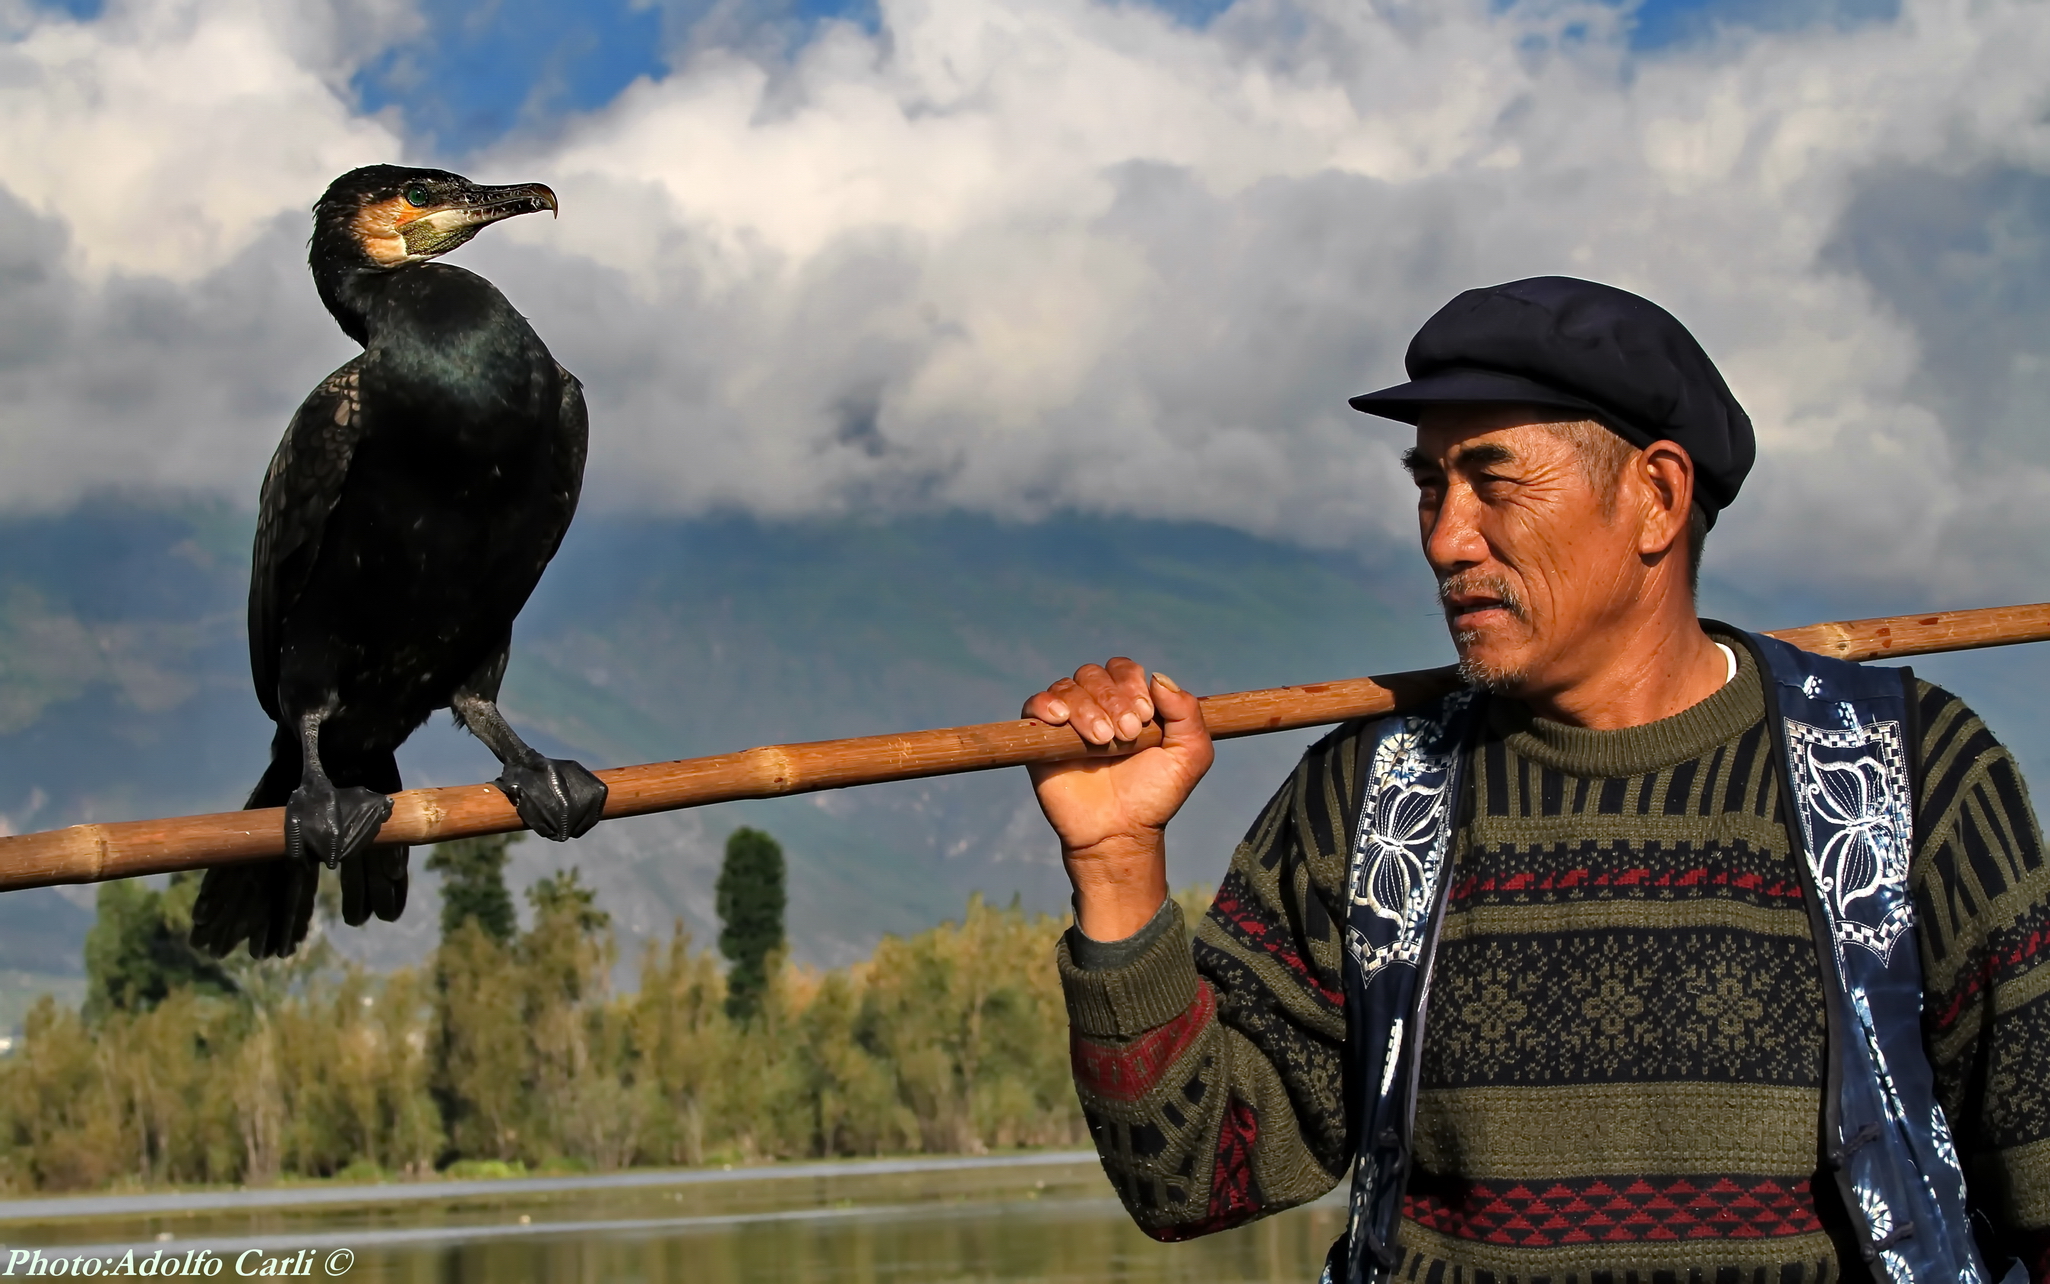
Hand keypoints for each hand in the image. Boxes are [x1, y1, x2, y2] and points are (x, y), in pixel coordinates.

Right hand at [1024, 658, 1213, 939]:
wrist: (1118, 832)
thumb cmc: (1153, 796)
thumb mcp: (1189, 755)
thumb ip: (1186, 712)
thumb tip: (1157, 676)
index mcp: (1129, 703)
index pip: (1123, 670)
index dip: (1131, 685)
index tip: (1144, 718)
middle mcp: (1097, 706)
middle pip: (1094, 675)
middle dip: (1112, 700)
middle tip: (1125, 735)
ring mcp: (1068, 721)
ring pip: (1067, 688)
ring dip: (1087, 709)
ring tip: (1101, 740)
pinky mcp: (1042, 738)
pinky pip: (1034, 704)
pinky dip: (1046, 704)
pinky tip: (1061, 720)